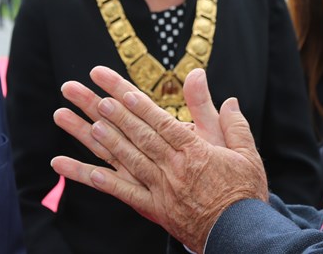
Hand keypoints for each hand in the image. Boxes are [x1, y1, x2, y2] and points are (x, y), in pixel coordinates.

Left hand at [52, 66, 268, 251]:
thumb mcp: (243, 149)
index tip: (115, 88)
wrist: (242, 235)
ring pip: (124, 159)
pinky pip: (122, 193)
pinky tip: (77, 169)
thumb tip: (216, 88)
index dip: (135, 104)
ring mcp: (160, 190)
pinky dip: (98, 180)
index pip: (159, 121)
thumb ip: (227, 119)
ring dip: (98, 139)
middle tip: (85, 93)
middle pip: (136, 134)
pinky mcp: (154, 210)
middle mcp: (172, 168)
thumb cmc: (244, 191)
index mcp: (194, 151)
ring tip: (77, 120)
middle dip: (109, 111)